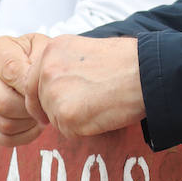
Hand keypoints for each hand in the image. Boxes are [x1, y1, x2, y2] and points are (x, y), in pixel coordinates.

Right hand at [0, 34, 49, 145]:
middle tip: (48, 104)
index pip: (11, 71)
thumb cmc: (43, 54)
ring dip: (30, 122)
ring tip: (44, 112)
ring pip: (4, 123)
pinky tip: (37, 124)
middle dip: (31, 108)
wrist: (36, 63)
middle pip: (3, 102)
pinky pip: (4, 137)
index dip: (32, 85)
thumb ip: (43, 60)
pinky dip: (25, 135)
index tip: (48, 90)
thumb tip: (40, 86)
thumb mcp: (46, 47)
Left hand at [22, 35, 144, 139]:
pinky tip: (103, 113)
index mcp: (51, 49)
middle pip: (41, 102)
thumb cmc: (129, 60)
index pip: (32, 81)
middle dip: (58, 109)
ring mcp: (54, 93)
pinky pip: (69, 132)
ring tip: (101, 105)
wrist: (149, 72)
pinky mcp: (66, 116)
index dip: (41, 97)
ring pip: (55, 119)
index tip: (47, 108)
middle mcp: (46, 69)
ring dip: (74, 119)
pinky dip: (85, 129)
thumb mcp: (87, 49)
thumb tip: (54, 86)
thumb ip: (65, 64)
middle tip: (85, 108)